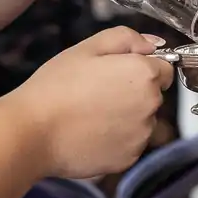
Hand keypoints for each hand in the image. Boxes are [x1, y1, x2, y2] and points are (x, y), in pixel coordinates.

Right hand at [8, 26, 173, 178]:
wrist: (32, 131)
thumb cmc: (57, 85)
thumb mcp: (87, 47)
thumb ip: (127, 39)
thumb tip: (154, 44)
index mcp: (144, 74)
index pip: (164, 68)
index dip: (141, 67)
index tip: (116, 73)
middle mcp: (151, 106)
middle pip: (153, 96)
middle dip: (133, 92)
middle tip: (96, 92)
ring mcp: (141, 136)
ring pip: (142, 121)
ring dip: (126, 117)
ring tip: (90, 115)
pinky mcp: (128, 159)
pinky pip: (129, 144)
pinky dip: (115, 140)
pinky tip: (90, 134)